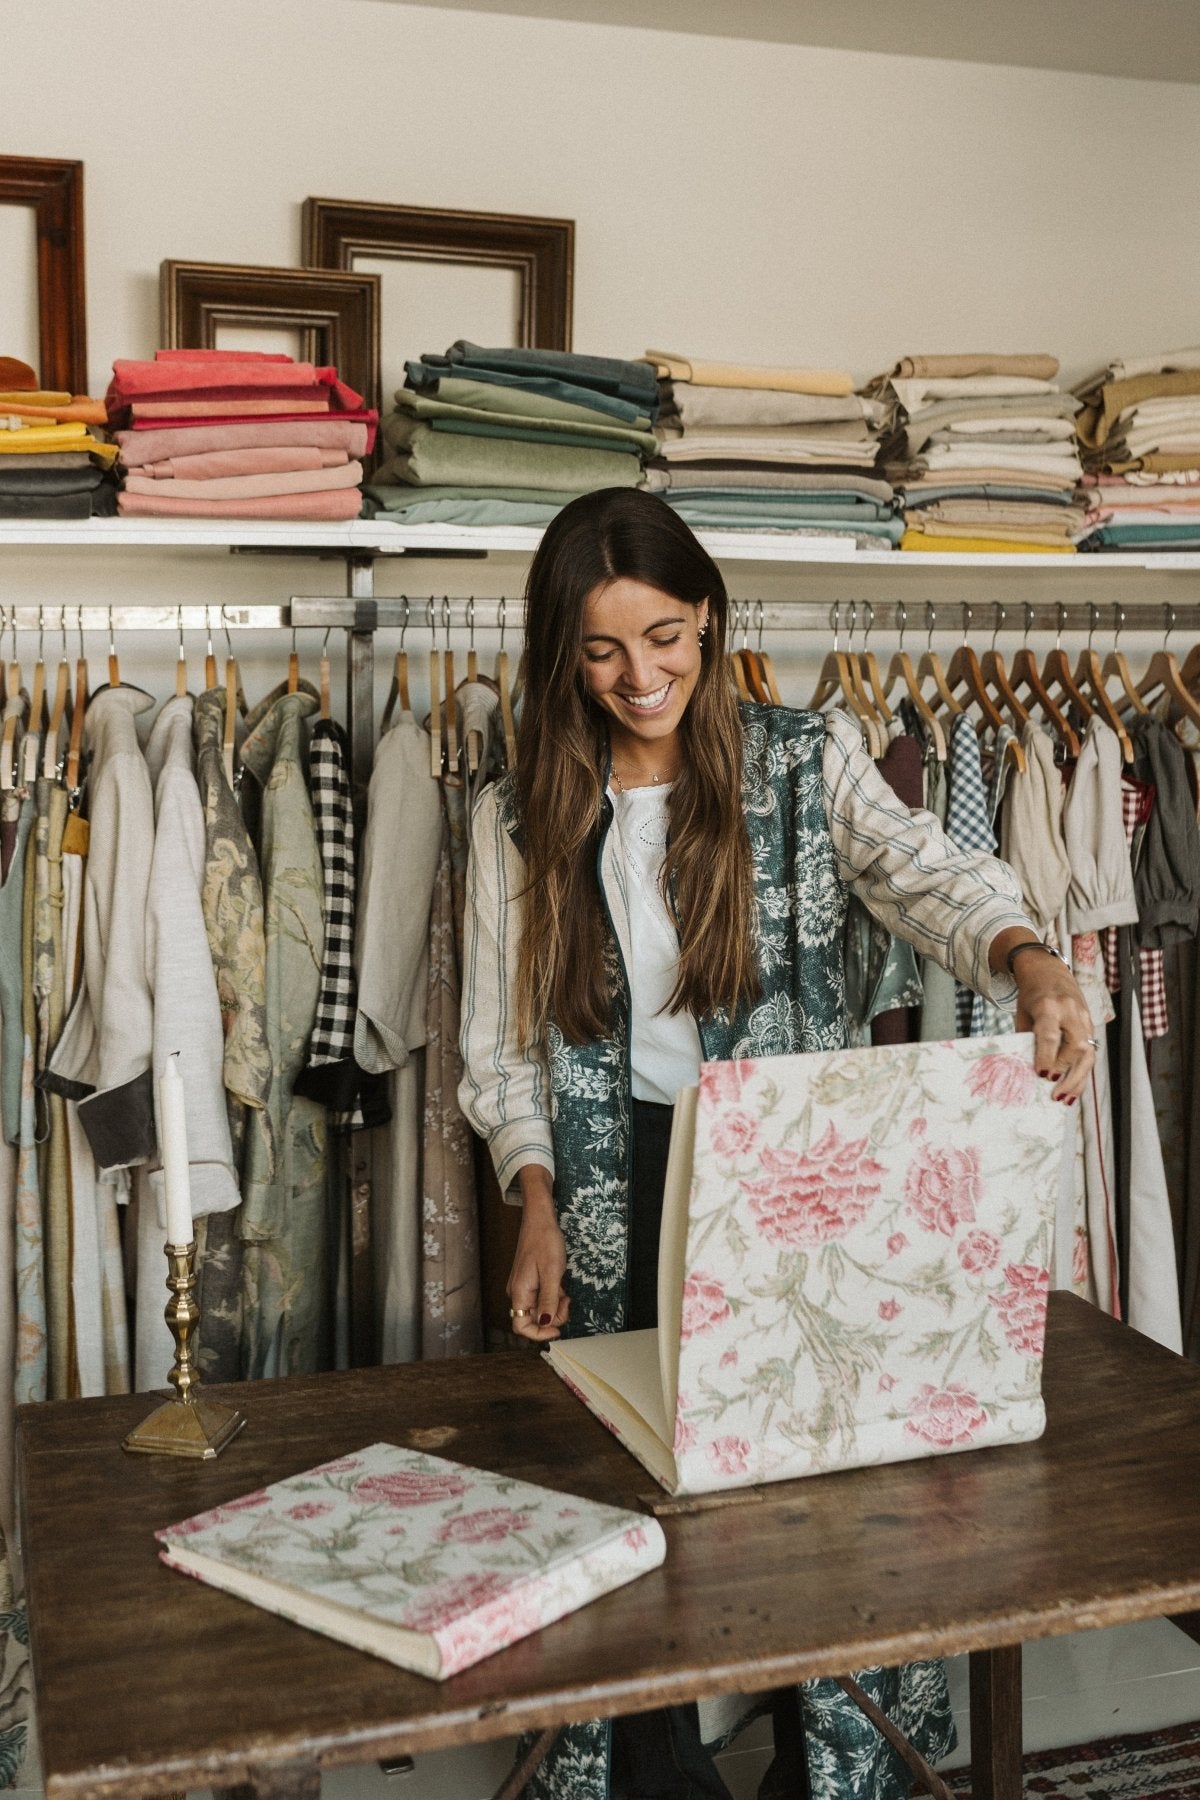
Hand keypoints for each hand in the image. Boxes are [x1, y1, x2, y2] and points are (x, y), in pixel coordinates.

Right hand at [508, 1170, 569, 1341]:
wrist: (540, 1219)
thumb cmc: (544, 1241)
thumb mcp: (552, 1272)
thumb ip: (549, 1300)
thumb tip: (546, 1322)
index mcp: (519, 1292)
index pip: (521, 1326)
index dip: (539, 1333)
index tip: (557, 1330)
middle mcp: (518, 1292)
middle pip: (532, 1319)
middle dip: (552, 1317)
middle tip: (566, 1303)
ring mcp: (524, 1286)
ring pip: (539, 1309)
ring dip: (554, 1306)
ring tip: (565, 1292)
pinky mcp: (530, 1281)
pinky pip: (542, 1297)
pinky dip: (553, 1297)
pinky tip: (561, 1286)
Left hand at [992, 930, 1095, 1103]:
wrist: (1048, 971)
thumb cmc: (1031, 996)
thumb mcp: (1023, 1015)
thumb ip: (1027, 1040)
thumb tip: (1028, 1072)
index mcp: (1049, 1005)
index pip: (1050, 1034)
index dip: (1047, 1056)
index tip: (1042, 1076)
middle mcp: (1071, 1011)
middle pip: (1075, 1047)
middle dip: (1065, 1073)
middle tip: (1054, 1094)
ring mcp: (1084, 1018)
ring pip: (1088, 1053)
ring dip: (1078, 1079)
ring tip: (1065, 1099)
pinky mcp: (1091, 1025)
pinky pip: (1090, 1052)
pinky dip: (1082, 1074)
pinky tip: (1074, 1090)